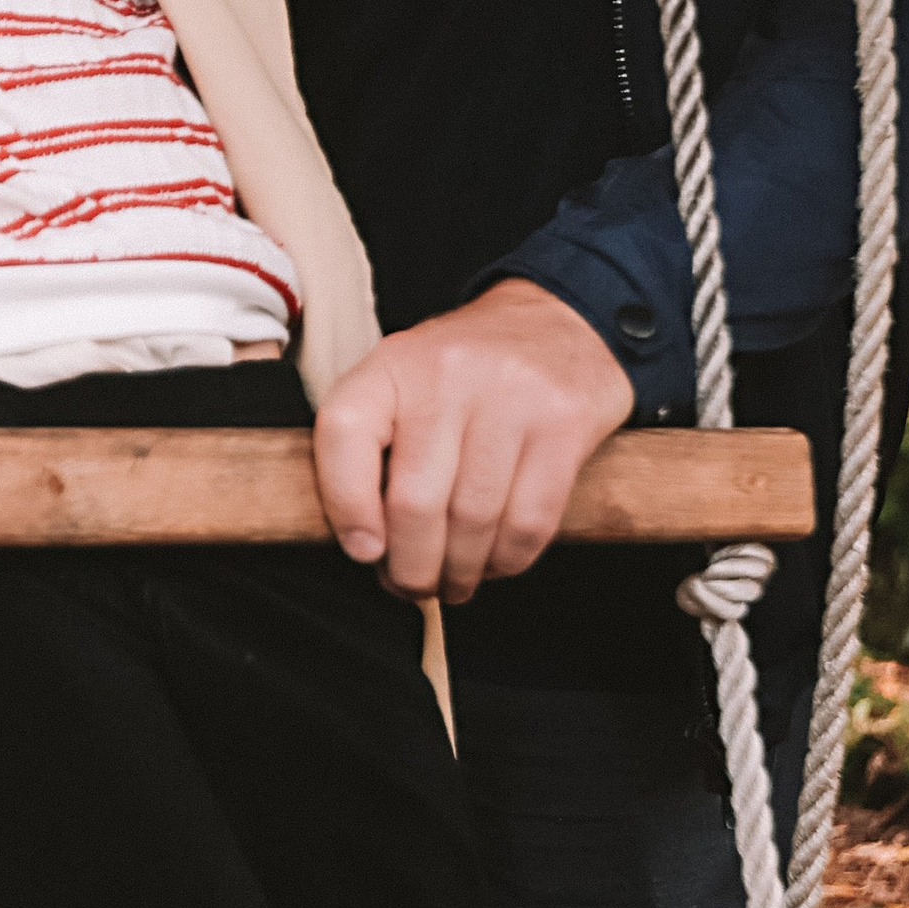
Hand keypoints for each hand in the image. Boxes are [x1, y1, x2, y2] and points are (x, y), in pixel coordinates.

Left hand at [313, 279, 634, 602]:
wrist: (558, 321)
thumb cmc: (466, 372)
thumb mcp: (405, 383)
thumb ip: (374, 448)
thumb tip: (366, 548)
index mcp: (392, 363)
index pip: (344, 433)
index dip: (346, 506)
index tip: (364, 552)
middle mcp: (448, 373)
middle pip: (415, 501)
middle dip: (412, 566)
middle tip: (413, 586)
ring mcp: (511, 396)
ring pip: (474, 520)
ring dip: (461, 572)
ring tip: (454, 582)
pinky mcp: (564, 423)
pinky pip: (530, 521)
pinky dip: (508, 560)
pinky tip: (496, 562)